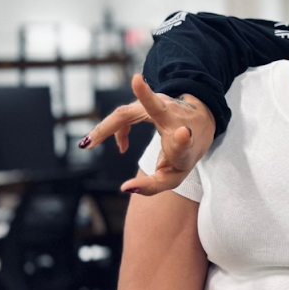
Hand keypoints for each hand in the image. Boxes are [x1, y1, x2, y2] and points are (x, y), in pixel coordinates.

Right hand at [79, 74, 214, 194]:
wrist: (199, 124)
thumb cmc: (184, 154)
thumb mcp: (174, 176)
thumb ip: (152, 186)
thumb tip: (124, 188)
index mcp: (185, 142)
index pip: (184, 140)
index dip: (182, 139)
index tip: (182, 133)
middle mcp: (175, 117)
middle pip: (149, 115)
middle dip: (123, 123)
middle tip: (92, 141)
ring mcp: (162, 103)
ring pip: (129, 112)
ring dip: (106, 128)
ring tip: (89, 144)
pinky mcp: (150, 100)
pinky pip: (126, 113)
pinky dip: (113, 127)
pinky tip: (118, 146)